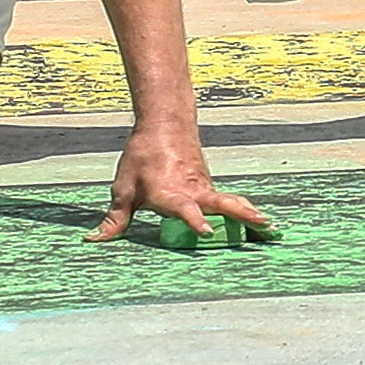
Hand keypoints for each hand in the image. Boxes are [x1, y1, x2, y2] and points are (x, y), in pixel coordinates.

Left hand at [95, 124, 267, 246]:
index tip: (208, 230)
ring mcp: (205, 187)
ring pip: (230, 201)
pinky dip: (245, 211)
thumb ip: (114, 219)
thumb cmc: (141, 158)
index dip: (194, 220)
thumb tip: (93, 241)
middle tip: (261, 223)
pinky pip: (229, 201)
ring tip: (270, 227)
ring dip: (249, 213)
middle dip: (240, 214)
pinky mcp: (210, 187)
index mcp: (168, 192)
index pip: (183, 207)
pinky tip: (259, 223)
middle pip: (221, 202)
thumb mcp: (123, 189)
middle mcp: (192, 190)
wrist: (164, 124)